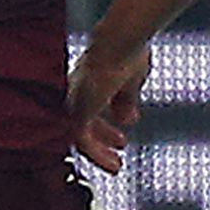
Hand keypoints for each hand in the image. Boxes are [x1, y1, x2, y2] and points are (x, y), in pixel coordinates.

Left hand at [65, 38, 151, 173]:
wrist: (120, 43)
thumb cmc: (128, 51)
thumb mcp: (132, 82)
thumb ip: (127, 101)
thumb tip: (128, 120)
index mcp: (91, 78)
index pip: (94, 103)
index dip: (108, 118)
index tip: (123, 129)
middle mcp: (80, 89)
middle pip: (85, 119)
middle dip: (103, 134)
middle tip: (119, 145)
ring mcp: (77, 100)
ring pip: (80, 133)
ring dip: (99, 151)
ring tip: (115, 165)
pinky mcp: (79, 111)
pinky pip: (83, 140)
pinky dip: (97, 154)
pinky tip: (113, 164)